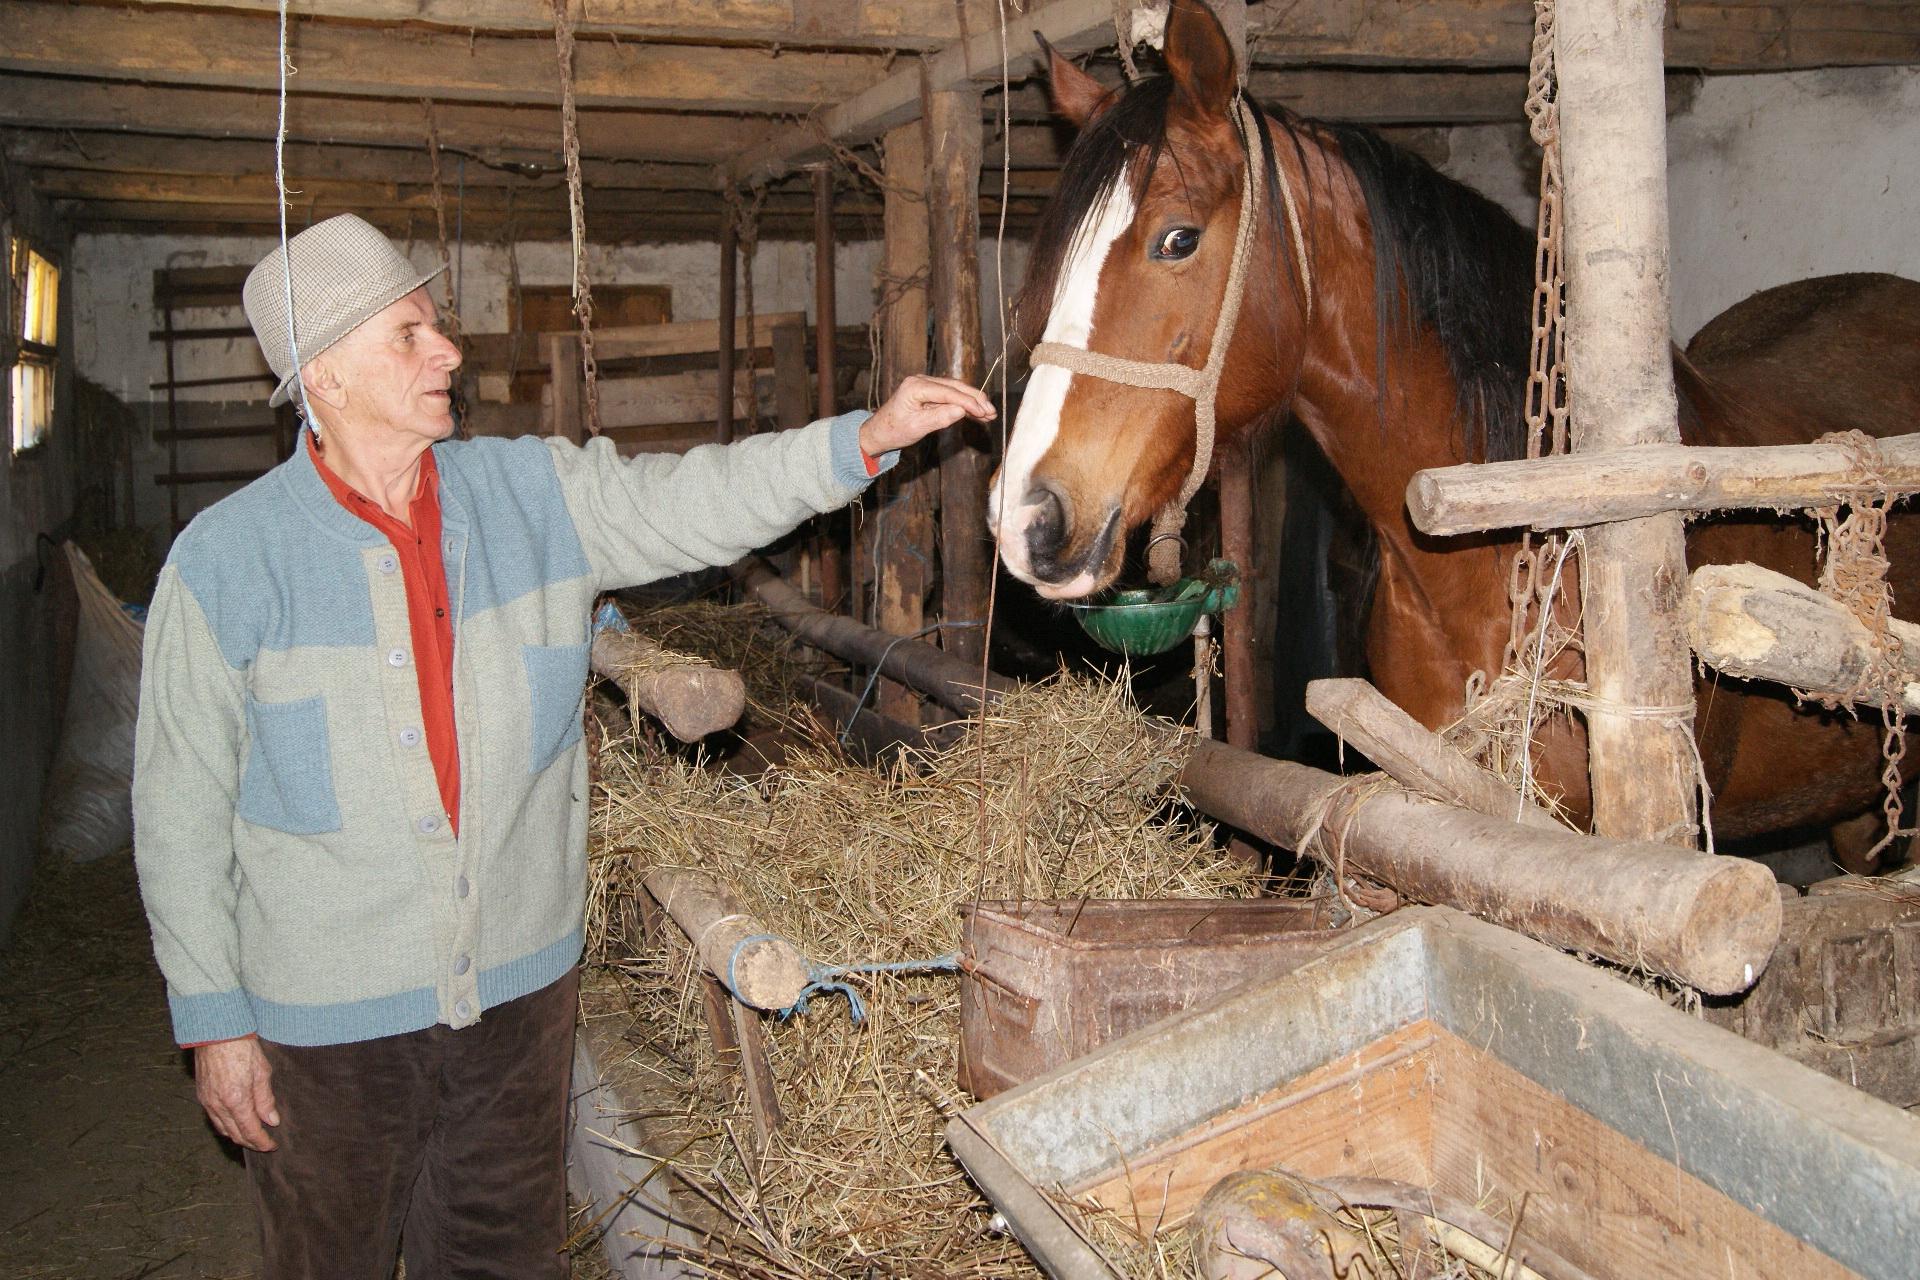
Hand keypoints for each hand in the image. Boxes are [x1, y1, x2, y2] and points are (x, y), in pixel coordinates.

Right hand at [194, 1037, 279, 1151]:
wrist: (217, 1032)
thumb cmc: (242, 1048)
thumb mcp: (262, 1072)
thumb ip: (266, 1100)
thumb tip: (272, 1120)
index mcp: (236, 1100)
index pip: (250, 1131)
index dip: (262, 1142)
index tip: (272, 1146)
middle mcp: (218, 1105)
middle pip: (235, 1135)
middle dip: (251, 1143)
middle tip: (265, 1144)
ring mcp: (207, 1101)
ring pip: (222, 1129)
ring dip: (237, 1136)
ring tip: (252, 1136)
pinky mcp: (201, 1095)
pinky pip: (214, 1118)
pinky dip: (226, 1126)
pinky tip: (236, 1123)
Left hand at [859, 375, 995, 456]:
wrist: (879, 432)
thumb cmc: (894, 430)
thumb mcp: (917, 427)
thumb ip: (940, 417)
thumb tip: (962, 410)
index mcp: (915, 386)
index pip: (948, 392)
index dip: (968, 402)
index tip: (984, 412)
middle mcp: (921, 380)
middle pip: (955, 386)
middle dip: (975, 399)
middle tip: (992, 412)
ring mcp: (925, 384)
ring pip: (955, 390)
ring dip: (973, 401)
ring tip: (989, 414)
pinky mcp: (929, 392)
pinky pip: (950, 395)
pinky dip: (964, 404)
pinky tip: (977, 413)